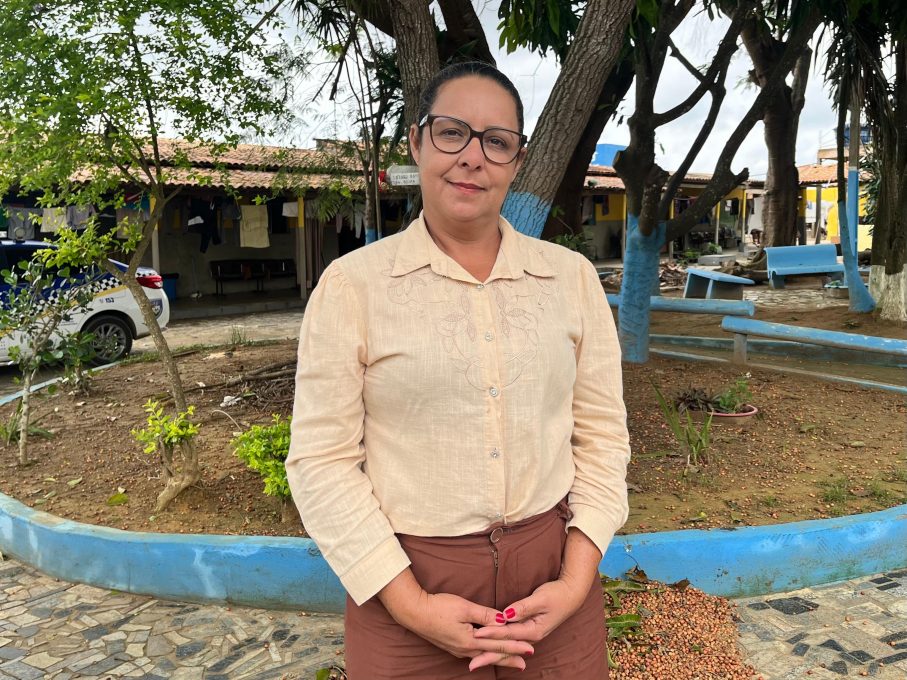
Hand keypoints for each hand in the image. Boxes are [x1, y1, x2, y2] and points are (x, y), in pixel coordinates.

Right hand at [378, 572, 533, 670]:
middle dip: (510, 657)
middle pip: (492, 653)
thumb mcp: (464, 607)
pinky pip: (474, 653)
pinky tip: (486, 655)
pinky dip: (486, 654)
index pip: (498, 643)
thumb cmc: (438, 607)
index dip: (515, 646)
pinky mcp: (452, 646)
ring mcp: (458, 649)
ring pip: (484, 655)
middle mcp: (465, 649)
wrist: (414, 613)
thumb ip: (485, 615)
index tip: (530, 649)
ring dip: (499, 658)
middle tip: (525, 663)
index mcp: (470, 640)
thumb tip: (504, 620)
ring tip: (511, 662)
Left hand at [470, 576, 587, 669]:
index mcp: (534, 630)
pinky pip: (510, 640)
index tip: (477, 634)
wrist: (570, 595)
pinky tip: (488, 650)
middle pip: (506, 647)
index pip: (508, 633)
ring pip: (507, 647)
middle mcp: (531, 636)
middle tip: (471, 664)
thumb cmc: (556, 595)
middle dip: (488, 656)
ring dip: (491, 654)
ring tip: (475, 661)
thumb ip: (523, 607)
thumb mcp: (541, 599)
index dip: (492, 633)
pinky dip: (498, 646)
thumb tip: (506, 614)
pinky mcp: (527, 630)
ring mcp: (529, 634)